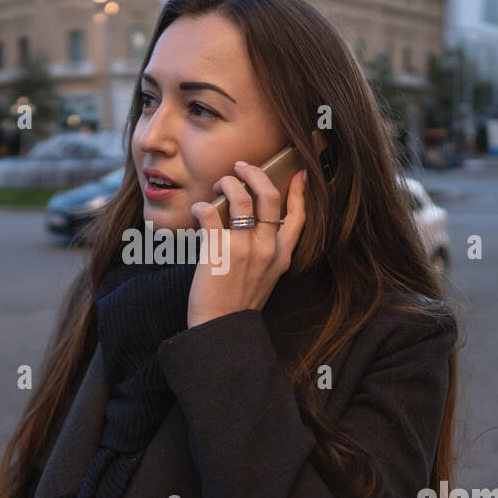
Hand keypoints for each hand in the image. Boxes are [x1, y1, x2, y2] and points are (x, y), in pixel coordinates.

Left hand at [186, 161, 306, 328]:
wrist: (220, 329)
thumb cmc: (238, 305)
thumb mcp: (266, 278)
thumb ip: (267, 253)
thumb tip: (254, 223)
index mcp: (282, 255)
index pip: (298, 217)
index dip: (300, 192)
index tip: (298, 174)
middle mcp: (267, 249)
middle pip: (269, 196)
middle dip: (254, 173)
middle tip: (241, 167)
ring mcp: (243, 248)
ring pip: (240, 196)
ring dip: (227, 183)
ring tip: (217, 185)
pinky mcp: (218, 250)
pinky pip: (209, 212)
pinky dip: (201, 206)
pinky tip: (197, 210)